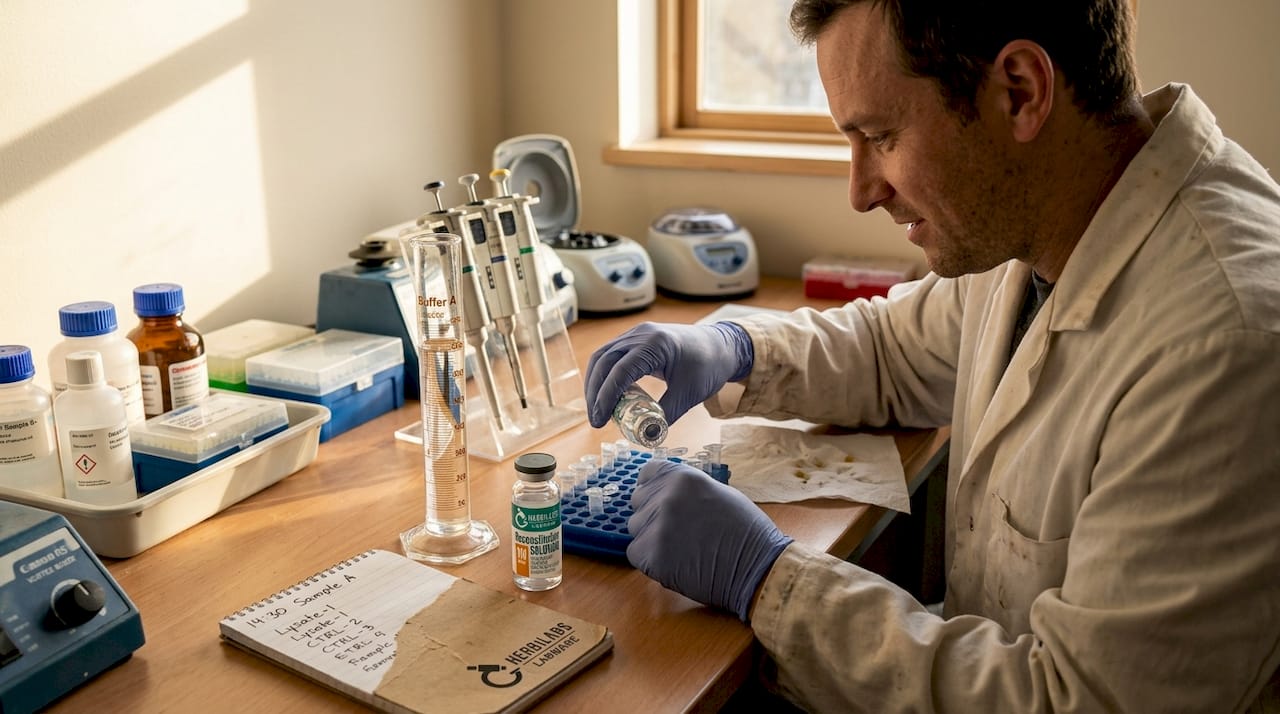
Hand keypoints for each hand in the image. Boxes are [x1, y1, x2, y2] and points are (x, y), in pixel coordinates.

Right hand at [584, 321, 752, 427]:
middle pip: (604, 361)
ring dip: (595, 383)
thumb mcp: (689, 394)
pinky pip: (611, 354)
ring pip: (603, 356)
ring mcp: (637, 333)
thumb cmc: (710, 366)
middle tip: (596, 420)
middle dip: (595, 392)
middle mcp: (641, 334)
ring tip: (597, 409)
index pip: (620, 371)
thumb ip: (666, 414)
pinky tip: (606, 394)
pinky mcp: (636, 338)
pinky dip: (604, 374)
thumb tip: (644, 435)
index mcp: (656, 344)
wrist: (722, 345)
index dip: (606, 397)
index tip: (600, 420)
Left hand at [626, 460, 791, 621]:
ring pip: (636, 528)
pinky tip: (674, 561)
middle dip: (653, 513)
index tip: (661, 499)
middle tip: (678, 529)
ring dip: (651, 536)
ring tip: (680, 547)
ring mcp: (657, 526)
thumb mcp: (718, 493)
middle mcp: (666, 497)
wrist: (757, 568)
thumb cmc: (745, 531)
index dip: (653, 487)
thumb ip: (687, 489)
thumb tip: (664, 490)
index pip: (647, 473)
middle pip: (638, 501)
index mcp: (683, 477)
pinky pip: (635, 552)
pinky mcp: (652, 556)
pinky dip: (649, 558)